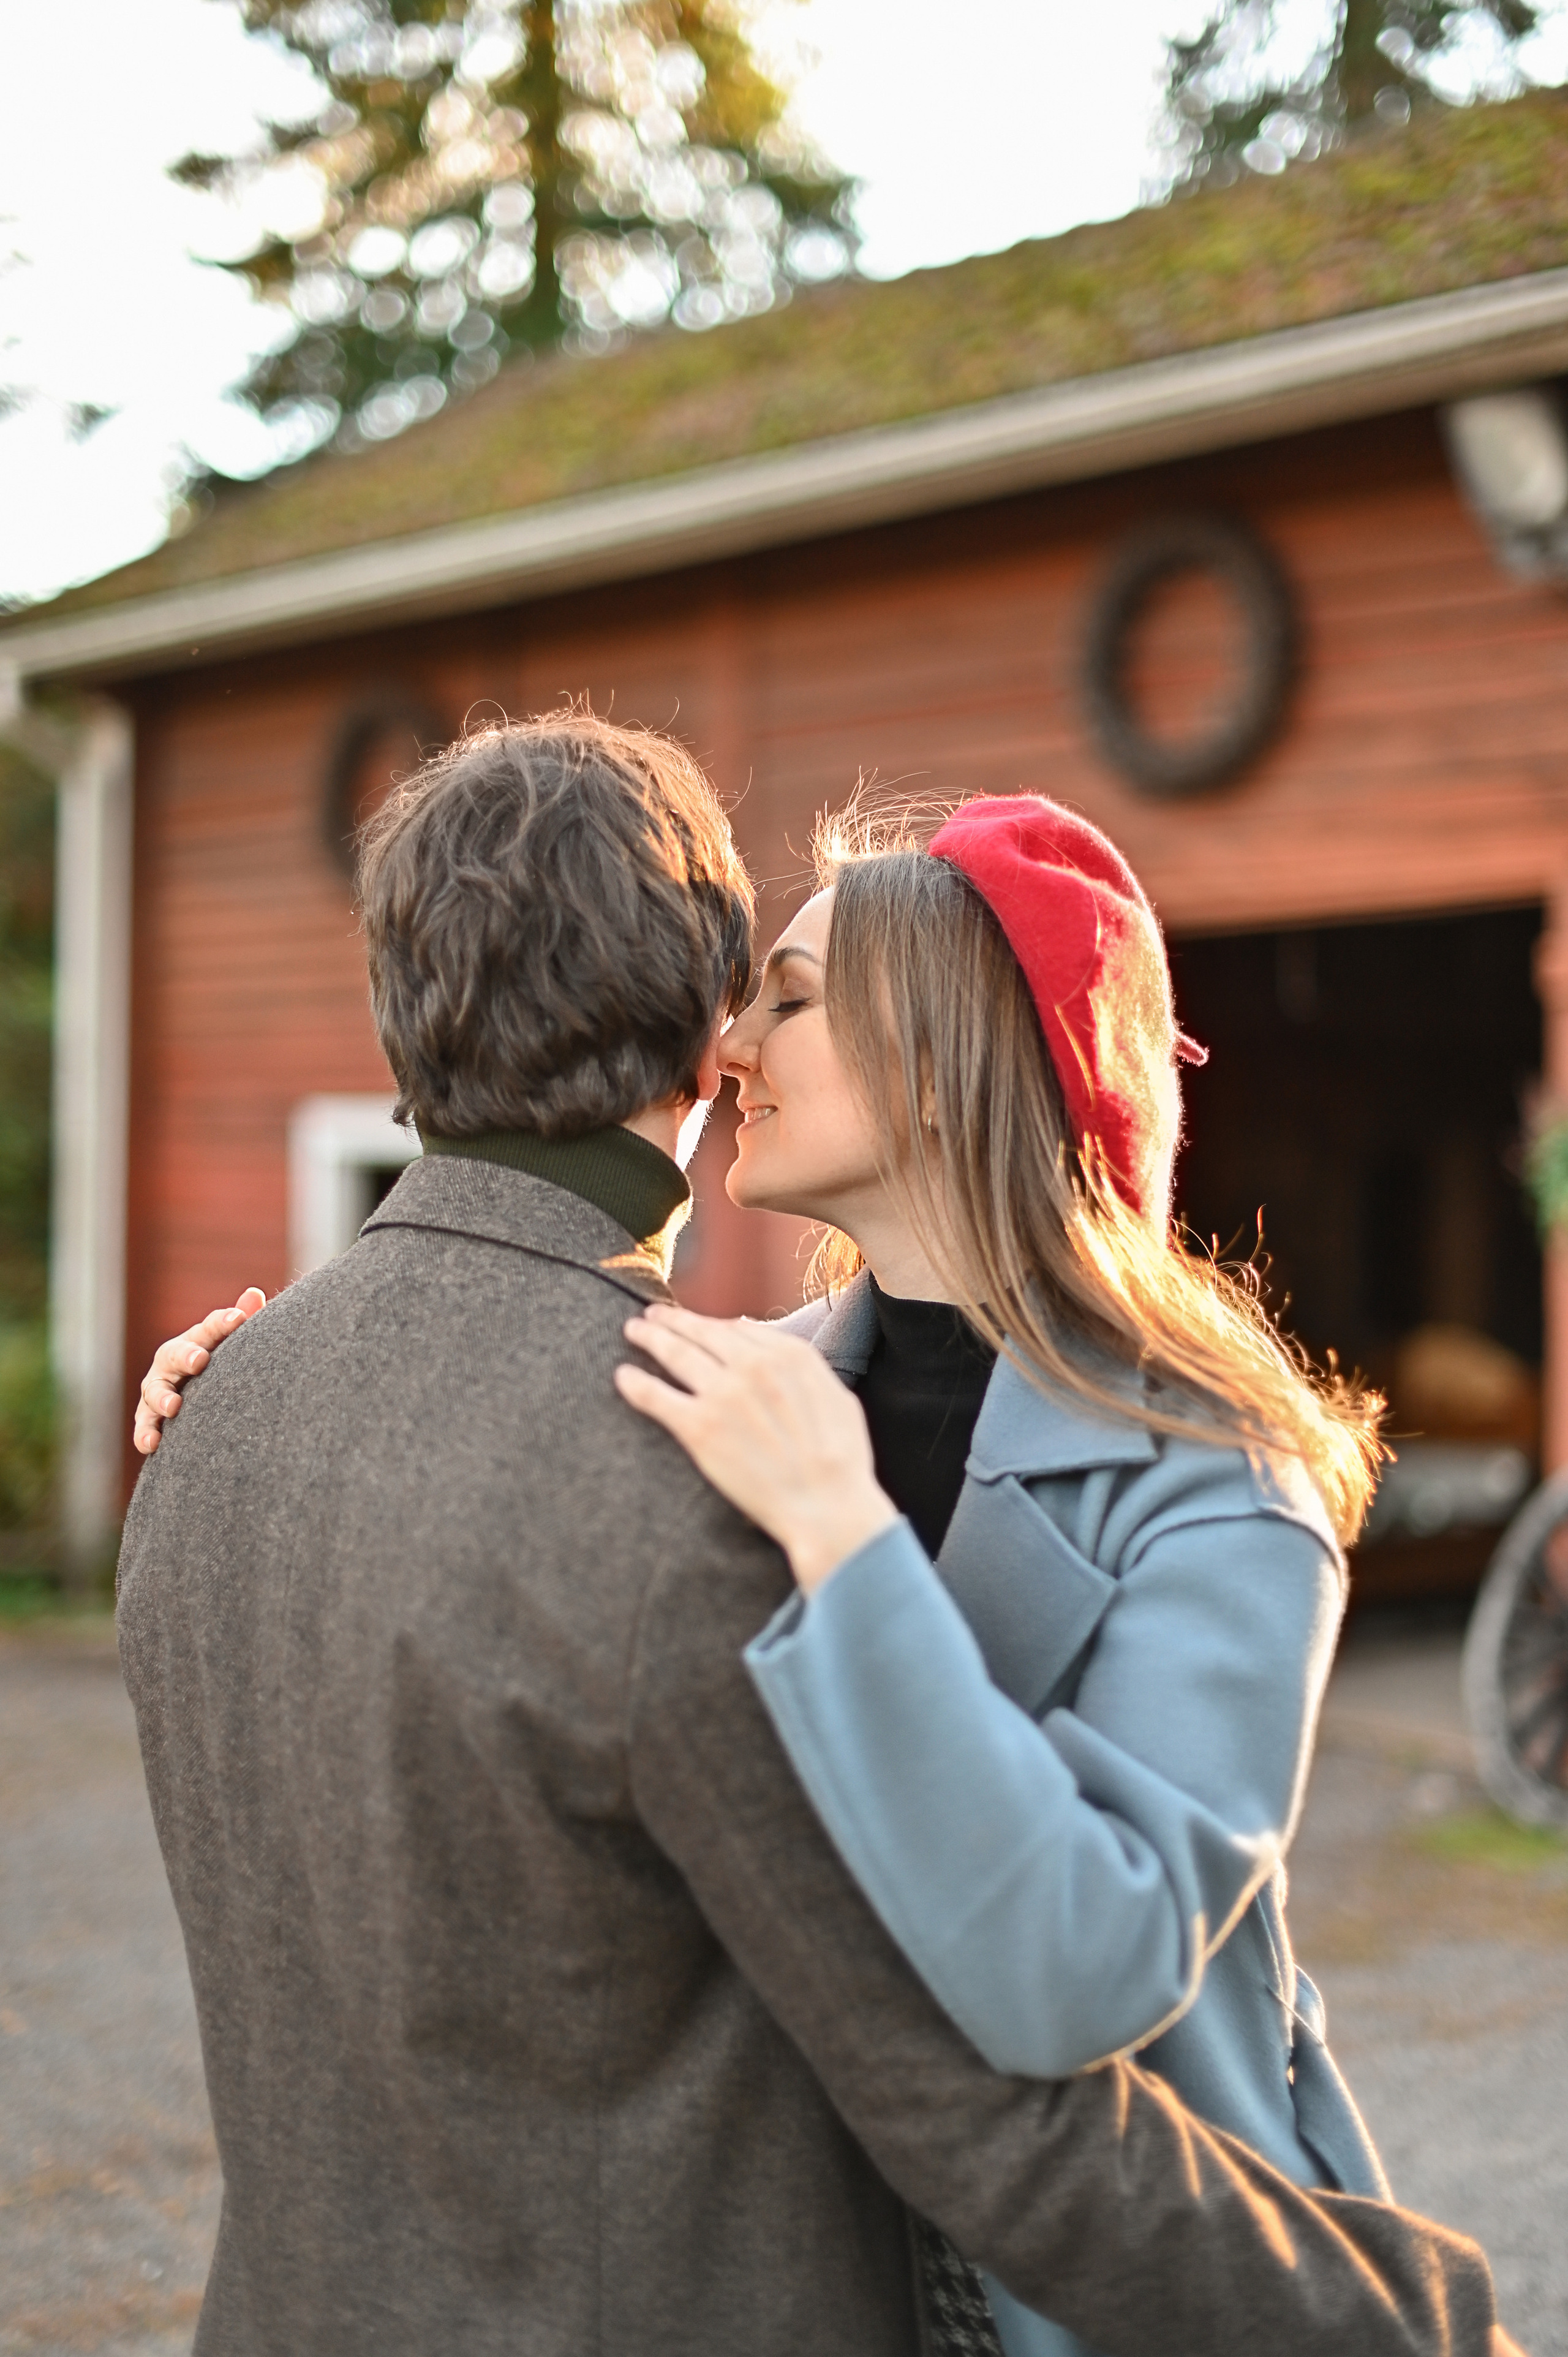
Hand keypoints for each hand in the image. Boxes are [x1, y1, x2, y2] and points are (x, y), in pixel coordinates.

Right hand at [133, 1289, 267, 1455]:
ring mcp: (156, 1389)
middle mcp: (170, 1362)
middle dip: (186, 1356)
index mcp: (195, 1341)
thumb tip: (254, 1293)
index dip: (223, 1323)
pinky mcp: (149, 1419)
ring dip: (162, 1398)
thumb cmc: (218, 1366)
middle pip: (175, 1354)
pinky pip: (144, 1427)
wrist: (197, 1400)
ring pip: (154, 1391)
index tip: (238, 1318)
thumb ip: (241, 1321)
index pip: (209, 1328)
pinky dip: (145, 1434)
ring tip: (173, 1406)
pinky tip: (152, 1444)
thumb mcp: (230, 1346)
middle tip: (199, 1360)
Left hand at [615, 1303, 898, 1592]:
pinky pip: (656, 1396)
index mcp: (790, 1355)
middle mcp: (753, 1365)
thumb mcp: (836, 1396)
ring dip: (650, 1338)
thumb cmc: (841, 1461)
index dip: (712, 1325)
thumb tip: (772, 1349)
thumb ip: (802, 1367)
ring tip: (634, 1331)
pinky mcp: (699, 1428)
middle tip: (652, 1316)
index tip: (696, 1325)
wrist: (827, 1506)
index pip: (738, 1329)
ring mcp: (723, 1394)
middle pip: (702, 1332)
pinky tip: (622, 1376)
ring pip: (675, 1354)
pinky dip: (635, 1383)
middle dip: (673, 1321)